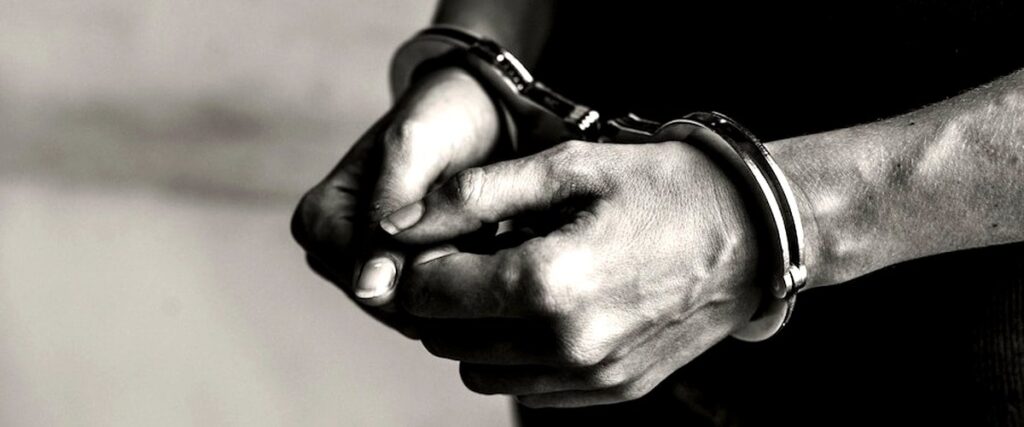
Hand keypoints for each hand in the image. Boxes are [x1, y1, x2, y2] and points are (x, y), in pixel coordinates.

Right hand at [291, 67, 499, 336]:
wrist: (477, 109)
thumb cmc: (442, 118)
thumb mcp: (413, 149)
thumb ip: (387, 210)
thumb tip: (368, 288)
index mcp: (317, 221)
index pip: (371, 286)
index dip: (430, 272)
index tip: (474, 235)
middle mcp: (329, 251)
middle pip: (394, 305)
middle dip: (447, 281)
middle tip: (488, 235)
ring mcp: (363, 268)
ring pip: (417, 311)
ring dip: (461, 284)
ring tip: (490, 237)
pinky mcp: (396, 277)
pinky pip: (433, 306)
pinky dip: (468, 285)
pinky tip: (490, 253)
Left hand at [381, 140, 762, 405]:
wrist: (754, 233)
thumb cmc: (663, 187)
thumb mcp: (567, 166)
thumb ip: (473, 196)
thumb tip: (396, 226)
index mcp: (548, 283)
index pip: (429, 293)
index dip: (419, 261)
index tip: (442, 234)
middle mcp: (566, 344)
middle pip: (445, 340)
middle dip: (443, 297)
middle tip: (475, 254)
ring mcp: (592, 376)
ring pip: (480, 372)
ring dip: (475, 331)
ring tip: (511, 281)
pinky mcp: (613, 390)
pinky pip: (529, 390)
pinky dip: (517, 355)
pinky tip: (546, 309)